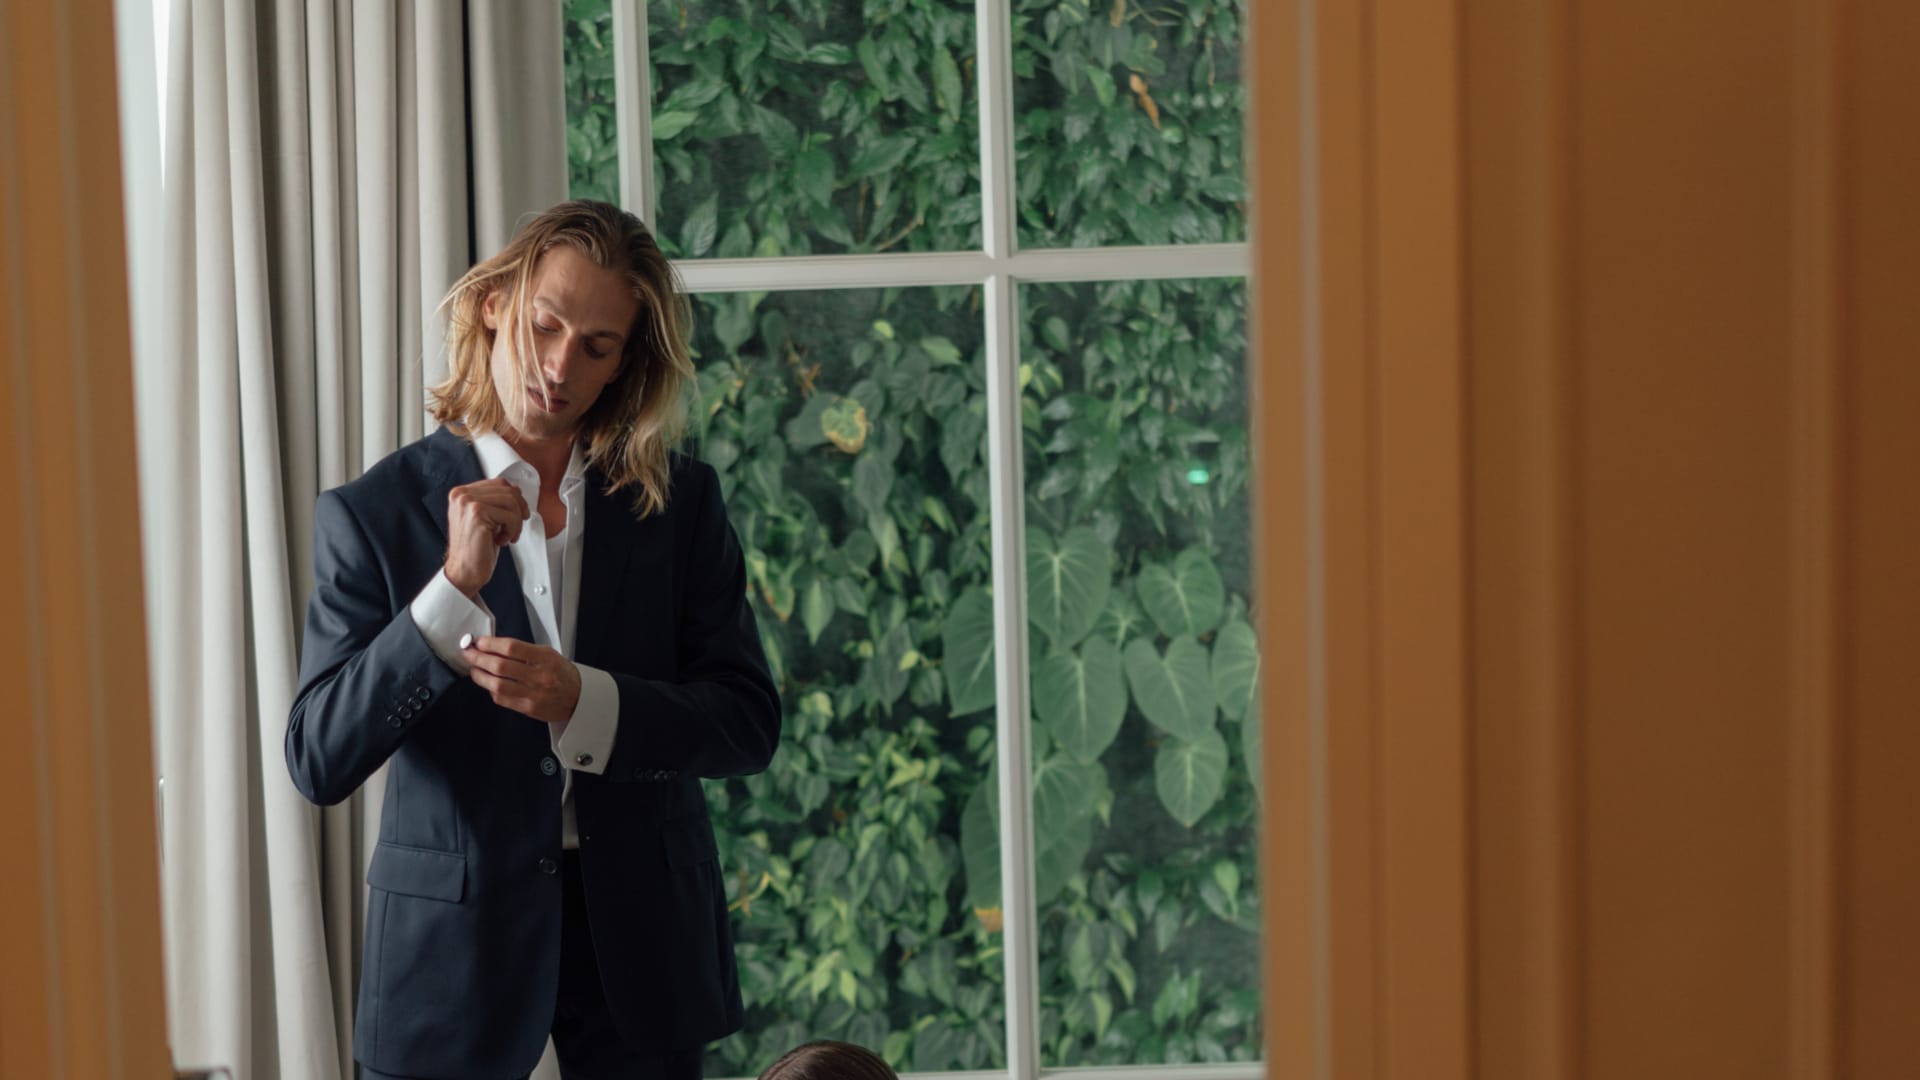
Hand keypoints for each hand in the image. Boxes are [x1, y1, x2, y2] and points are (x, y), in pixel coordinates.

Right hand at [445, 478, 528, 596]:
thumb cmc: (475, 549)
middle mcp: (462, 495)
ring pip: (512, 501)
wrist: (464, 571)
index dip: (515, 498)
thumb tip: (516, 490)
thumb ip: (495, 502)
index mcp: (461, 493)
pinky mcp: (477, 514)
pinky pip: (510, 516)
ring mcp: (468, 503)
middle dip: (519, 510)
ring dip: (516, 522)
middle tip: (515, 527)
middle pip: (508, 490)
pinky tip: (501, 540)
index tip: (519, 513)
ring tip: (507, 535)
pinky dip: (512, 530)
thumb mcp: (485, 519)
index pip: (499, 483)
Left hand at [463, 636, 580, 723]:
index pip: (512, 648)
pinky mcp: (528, 708)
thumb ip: (523, 650)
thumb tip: (494, 646)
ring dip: (480, 675)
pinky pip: (501, 699)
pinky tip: (488, 683)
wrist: (578, 698)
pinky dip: (490, 689)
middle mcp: (540, 676)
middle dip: (478, 658)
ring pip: (497, 685)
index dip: (491, 644)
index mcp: (546, 658)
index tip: (480, 642)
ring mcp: (533, 694)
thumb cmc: (562, 674)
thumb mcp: (549, 654)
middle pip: (500, 666)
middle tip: (469, 652)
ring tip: (474, 668)